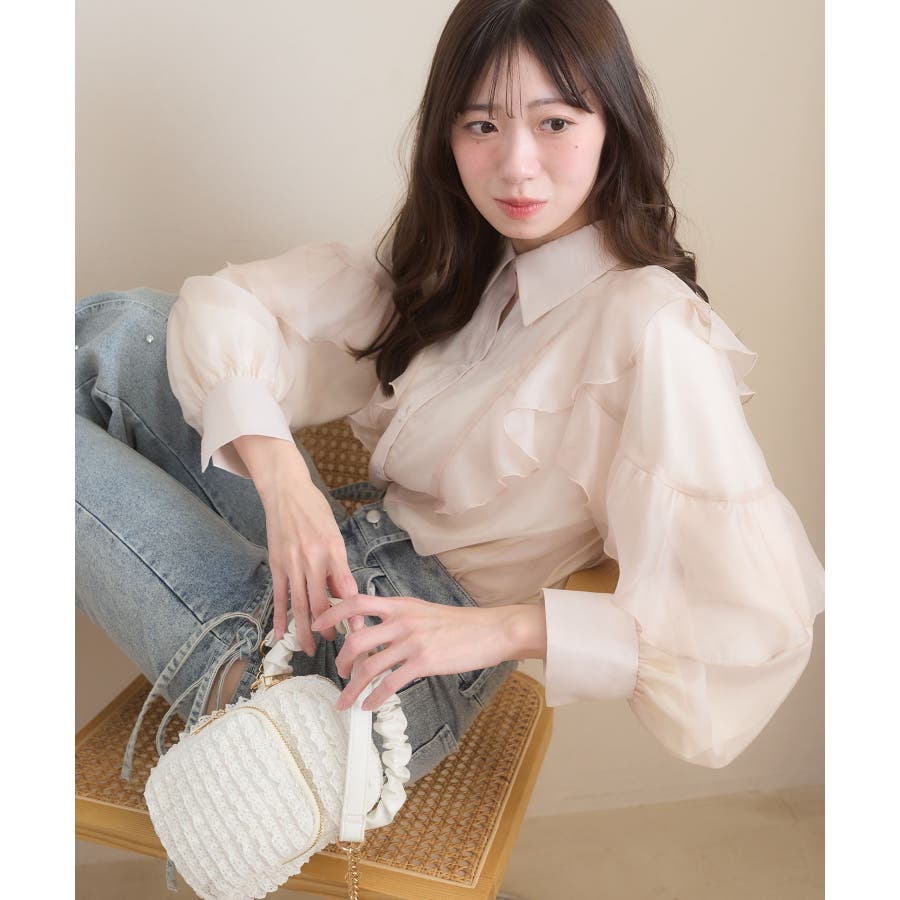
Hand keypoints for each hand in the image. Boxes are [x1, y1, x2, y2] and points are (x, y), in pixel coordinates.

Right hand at [233, 435, 361, 652]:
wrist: (286, 491)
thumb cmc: (315, 510)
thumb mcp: (334, 534)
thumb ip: (338, 564)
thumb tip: (342, 594)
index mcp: (333, 550)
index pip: (345, 589)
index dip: (352, 613)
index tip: (359, 632)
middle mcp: (313, 559)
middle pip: (320, 603)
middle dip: (329, 629)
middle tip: (337, 646)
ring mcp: (292, 563)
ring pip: (299, 605)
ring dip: (305, 630)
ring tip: (310, 649)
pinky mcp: (276, 564)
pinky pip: (279, 596)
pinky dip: (280, 617)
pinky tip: (281, 634)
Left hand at [311, 593, 512, 710]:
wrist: (490, 630)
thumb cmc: (460, 624)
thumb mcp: (423, 611)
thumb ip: (399, 618)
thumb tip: (376, 631)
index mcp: (400, 605)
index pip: (356, 602)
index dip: (331, 612)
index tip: (317, 625)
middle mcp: (401, 620)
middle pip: (356, 638)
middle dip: (342, 660)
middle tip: (341, 672)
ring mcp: (412, 641)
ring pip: (369, 665)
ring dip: (353, 687)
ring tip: (347, 700)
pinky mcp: (423, 661)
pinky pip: (390, 682)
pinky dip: (375, 697)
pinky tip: (370, 705)